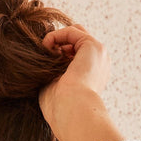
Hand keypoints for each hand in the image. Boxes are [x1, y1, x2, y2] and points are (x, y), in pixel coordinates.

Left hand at [39, 25, 120, 140]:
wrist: (72, 110)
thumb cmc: (60, 107)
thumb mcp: (56, 86)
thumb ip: (53, 72)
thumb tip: (41, 61)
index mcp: (93, 75)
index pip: (76, 54)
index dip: (58, 53)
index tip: (44, 63)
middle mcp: (99, 63)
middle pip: (77, 40)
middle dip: (59, 43)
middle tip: (45, 54)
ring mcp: (98, 54)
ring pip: (75, 33)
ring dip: (56, 39)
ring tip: (44, 51)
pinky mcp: (93, 46)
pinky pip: (72, 31)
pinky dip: (56, 35)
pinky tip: (46, 46)